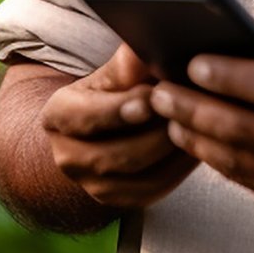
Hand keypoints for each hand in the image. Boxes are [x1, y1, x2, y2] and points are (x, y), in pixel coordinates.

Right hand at [39, 43, 198, 210]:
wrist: (105, 123)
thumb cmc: (111, 89)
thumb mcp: (112, 73)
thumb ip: (125, 65)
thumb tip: (140, 52)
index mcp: (57, 116)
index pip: (84, 116)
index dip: (117, 109)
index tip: (151, 97)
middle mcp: (66, 157)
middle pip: (114, 155)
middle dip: (155, 134)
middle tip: (188, 112)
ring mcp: (90, 185)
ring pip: (138, 177)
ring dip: (171, 153)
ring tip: (196, 127)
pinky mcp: (117, 200)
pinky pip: (153, 191)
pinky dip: (178, 171)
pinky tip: (196, 148)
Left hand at [148, 23, 253, 216]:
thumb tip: (243, 29)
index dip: (227, 76)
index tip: (191, 62)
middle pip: (242, 128)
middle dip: (193, 109)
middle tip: (158, 93)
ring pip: (238, 161)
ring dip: (196, 138)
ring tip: (167, 117)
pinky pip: (249, 182)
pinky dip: (218, 161)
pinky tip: (197, 142)